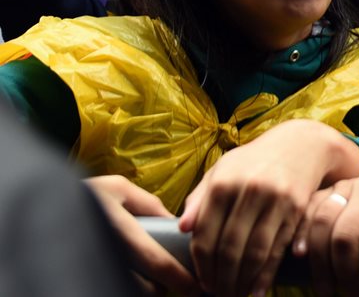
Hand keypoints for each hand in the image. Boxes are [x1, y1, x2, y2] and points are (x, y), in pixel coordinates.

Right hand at [85, 175, 198, 295]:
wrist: (45, 208)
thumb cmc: (86, 195)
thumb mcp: (118, 189)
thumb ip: (149, 205)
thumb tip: (175, 224)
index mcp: (116, 227)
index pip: (155, 261)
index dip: (179, 277)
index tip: (195, 286)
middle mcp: (103, 251)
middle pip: (144, 288)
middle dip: (162, 287)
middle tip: (174, 280)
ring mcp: (92, 267)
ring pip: (131, 293)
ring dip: (145, 290)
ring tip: (154, 279)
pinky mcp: (84, 277)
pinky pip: (113, 287)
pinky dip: (128, 287)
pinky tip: (135, 278)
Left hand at [179, 119, 358, 296]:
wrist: (300, 145)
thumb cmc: (253, 162)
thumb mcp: (223, 171)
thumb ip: (200, 199)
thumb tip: (181, 228)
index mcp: (224, 183)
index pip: (205, 235)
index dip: (201, 265)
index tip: (201, 282)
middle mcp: (249, 190)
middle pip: (229, 248)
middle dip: (221, 279)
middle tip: (217, 294)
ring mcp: (275, 200)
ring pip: (254, 253)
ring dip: (242, 281)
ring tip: (234, 295)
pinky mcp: (296, 209)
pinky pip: (278, 249)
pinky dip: (266, 276)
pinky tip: (257, 291)